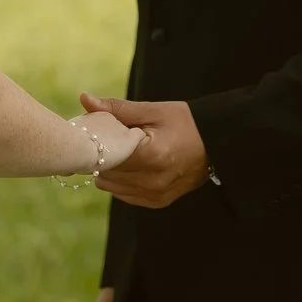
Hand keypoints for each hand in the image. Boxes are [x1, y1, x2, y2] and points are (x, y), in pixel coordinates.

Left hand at [83, 94, 211, 208]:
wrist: (216, 142)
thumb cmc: (184, 122)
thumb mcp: (152, 110)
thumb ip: (117, 109)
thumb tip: (85, 99)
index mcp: (152, 156)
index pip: (106, 157)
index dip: (94, 146)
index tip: (90, 135)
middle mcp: (153, 181)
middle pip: (108, 173)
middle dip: (100, 158)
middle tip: (102, 142)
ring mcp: (157, 194)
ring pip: (113, 187)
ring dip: (109, 172)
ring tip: (117, 153)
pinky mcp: (159, 202)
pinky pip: (126, 195)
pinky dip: (121, 182)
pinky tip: (128, 166)